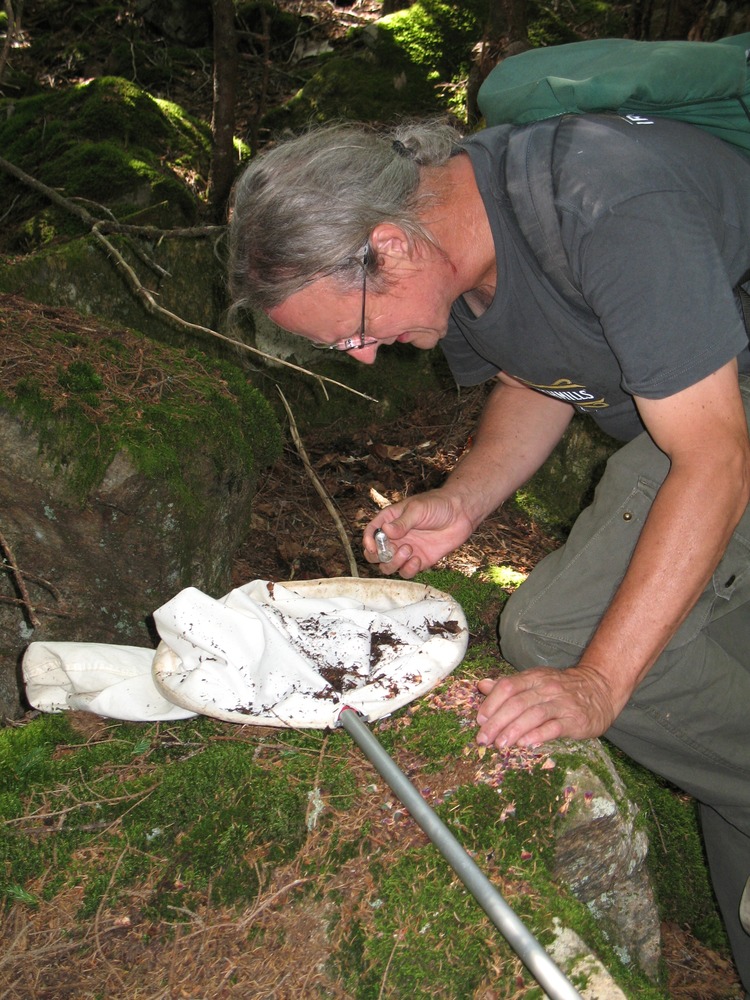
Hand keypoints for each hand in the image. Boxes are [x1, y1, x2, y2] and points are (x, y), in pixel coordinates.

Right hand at [363, 489, 475, 578]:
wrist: (461, 514)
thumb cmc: (437, 505)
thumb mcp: (418, 510)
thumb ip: (402, 523)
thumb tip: (385, 531)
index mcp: (389, 521)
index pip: (371, 533)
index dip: (368, 542)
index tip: (373, 547)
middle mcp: (395, 537)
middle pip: (375, 554)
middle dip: (380, 556)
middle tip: (394, 549)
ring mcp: (406, 550)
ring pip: (388, 566)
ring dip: (394, 563)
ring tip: (409, 550)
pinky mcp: (418, 561)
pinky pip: (406, 572)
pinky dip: (408, 569)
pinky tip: (418, 559)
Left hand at [475, 663, 624, 748]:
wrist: (600, 689)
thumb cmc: (561, 688)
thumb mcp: (535, 681)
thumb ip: (508, 685)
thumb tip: (481, 685)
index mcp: (533, 678)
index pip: (507, 686)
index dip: (491, 703)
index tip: (480, 720)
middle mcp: (546, 688)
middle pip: (516, 703)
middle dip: (496, 722)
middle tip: (484, 739)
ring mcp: (561, 704)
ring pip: (533, 715)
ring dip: (513, 730)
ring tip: (499, 744)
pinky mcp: (574, 720)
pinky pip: (553, 727)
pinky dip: (537, 735)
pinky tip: (525, 744)